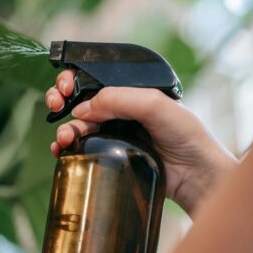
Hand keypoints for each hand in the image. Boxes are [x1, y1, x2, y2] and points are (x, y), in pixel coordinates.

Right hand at [45, 70, 237, 213]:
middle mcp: (122, 109)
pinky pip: (82, 149)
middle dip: (62, 99)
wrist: (196, 175)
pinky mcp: (112, 156)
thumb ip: (120, 99)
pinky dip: (67, 148)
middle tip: (55, 106)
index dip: (75, 78)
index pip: (96, 77)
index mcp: (132, 90)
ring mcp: (116, 133)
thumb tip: (83, 107)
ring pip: (78, 125)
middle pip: (81, 99)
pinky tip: (61, 151)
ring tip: (64, 138)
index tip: (66, 87)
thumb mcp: (156, 105)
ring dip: (65, 128)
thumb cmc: (187, 136)